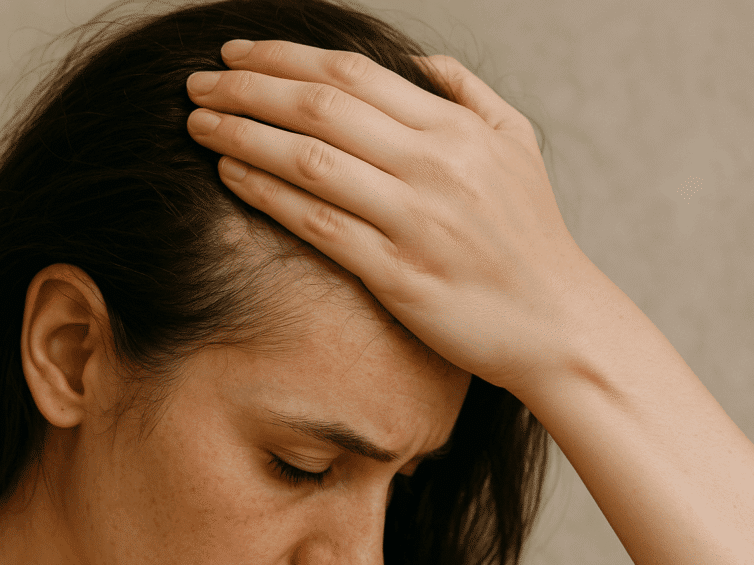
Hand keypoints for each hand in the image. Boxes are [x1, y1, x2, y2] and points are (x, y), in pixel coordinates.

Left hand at [186, 39, 614, 392]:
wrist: (556, 323)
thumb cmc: (531, 236)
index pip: (352, 73)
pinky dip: (267, 193)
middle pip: (320, 106)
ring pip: (308, 160)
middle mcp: (434, 165)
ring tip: (197, 122)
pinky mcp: (398, 275)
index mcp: (456, 129)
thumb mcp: (518, 147)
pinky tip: (229, 173)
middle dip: (247, 86)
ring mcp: (415, 220)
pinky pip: (317, 224)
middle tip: (198, 81)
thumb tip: (420, 61)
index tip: (237, 52)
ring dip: (243, 134)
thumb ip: (470, 95)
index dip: (284, 57)